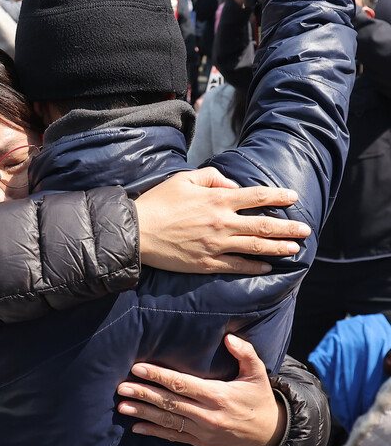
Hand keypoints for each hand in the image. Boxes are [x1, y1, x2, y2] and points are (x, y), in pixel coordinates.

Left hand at [117, 334, 285, 445]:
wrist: (270, 434)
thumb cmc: (260, 398)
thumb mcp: (257, 373)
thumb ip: (245, 353)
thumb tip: (229, 337)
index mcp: (218, 396)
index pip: (182, 384)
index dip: (159, 376)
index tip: (139, 368)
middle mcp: (208, 416)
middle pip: (170, 403)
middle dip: (144, 394)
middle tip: (121, 387)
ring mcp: (203, 432)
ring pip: (168, 421)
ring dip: (143, 413)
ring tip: (122, 406)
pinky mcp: (201, 443)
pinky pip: (174, 437)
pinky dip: (154, 432)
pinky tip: (136, 427)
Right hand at [135, 168, 310, 273]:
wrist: (138, 232)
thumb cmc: (160, 202)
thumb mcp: (185, 179)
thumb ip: (213, 178)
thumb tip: (233, 186)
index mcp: (218, 200)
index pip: (257, 197)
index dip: (278, 197)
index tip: (293, 197)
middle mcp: (222, 223)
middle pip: (263, 226)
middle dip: (288, 228)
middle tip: (306, 230)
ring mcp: (216, 245)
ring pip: (256, 248)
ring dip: (279, 248)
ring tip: (296, 249)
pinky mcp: (207, 263)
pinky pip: (237, 266)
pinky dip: (255, 267)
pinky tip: (268, 267)